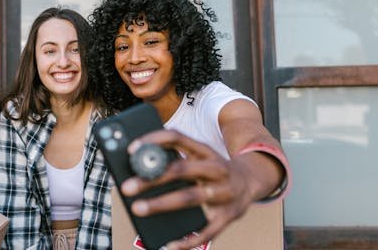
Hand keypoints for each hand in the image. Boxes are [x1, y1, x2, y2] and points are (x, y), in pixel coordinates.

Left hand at [119, 130, 255, 249]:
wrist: (250, 182)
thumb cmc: (211, 170)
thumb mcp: (197, 157)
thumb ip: (172, 158)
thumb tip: (136, 165)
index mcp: (204, 151)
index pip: (177, 138)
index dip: (154, 141)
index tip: (131, 149)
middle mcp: (216, 169)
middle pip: (181, 169)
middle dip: (152, 178)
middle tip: (127, 187)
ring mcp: (224, 192)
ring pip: (190, 197)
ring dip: (162, 204)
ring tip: (139, 209)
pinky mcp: (229, 215)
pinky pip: (207, 230)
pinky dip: (188, 240)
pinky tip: (169, 245)